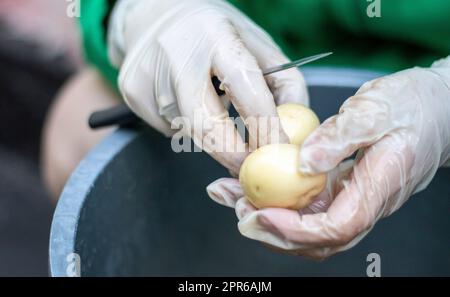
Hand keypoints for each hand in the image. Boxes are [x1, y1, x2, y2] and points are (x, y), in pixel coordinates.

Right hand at [108, 0, 307, 174]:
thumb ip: (284, 84)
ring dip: (208, 135)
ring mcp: (150, 76)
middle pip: (206, 126)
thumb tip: (293, 130)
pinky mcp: (133, 92)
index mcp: (217, 37)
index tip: (278, 154)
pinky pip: (167, 127)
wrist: (155, 16)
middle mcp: (178, 55)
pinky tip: (185, 99)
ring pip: (187, 130)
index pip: (246, 92)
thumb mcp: (257, 44)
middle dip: (232, 155)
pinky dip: (184, 125)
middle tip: (248, 169)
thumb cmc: (215, 33)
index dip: (265, 130)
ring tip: (211, 105)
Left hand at [207, 57, 449, 258]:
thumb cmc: (413, 105)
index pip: (336, 228)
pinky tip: (248, 184)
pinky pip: (305, 206)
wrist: (436, 109)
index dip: (295, 230)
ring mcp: (350, 199)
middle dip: (271, 232)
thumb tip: (302, 162)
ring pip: (306, 226)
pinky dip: (274, 201)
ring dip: (266, 218)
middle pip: (316, 240)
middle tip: (235, 207)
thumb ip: (341, 135)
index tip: (260, 214)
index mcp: (378, 189)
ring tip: (230, 194)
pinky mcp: (340, 189)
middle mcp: (363, 204)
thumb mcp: (377, 108)